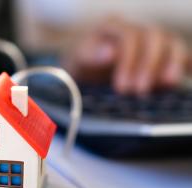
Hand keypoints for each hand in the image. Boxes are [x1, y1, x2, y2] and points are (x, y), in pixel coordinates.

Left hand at [63, 16, 189, 94]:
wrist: (83, 71)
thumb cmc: (80, 65)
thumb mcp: (76, 61)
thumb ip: (89, 55)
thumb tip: (110, 53)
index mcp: (113, 27)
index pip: (129, 36)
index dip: (128, 61)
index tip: (122, 87)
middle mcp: (137, 29)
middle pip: (154, 37)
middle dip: (148, 65)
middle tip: (139, 91)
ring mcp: (152, 42)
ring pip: (172, 43)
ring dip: (172, 64)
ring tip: (167, 84)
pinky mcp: (164, 57)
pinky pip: (181, 55)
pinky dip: (185, 64)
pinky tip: (184, 78)